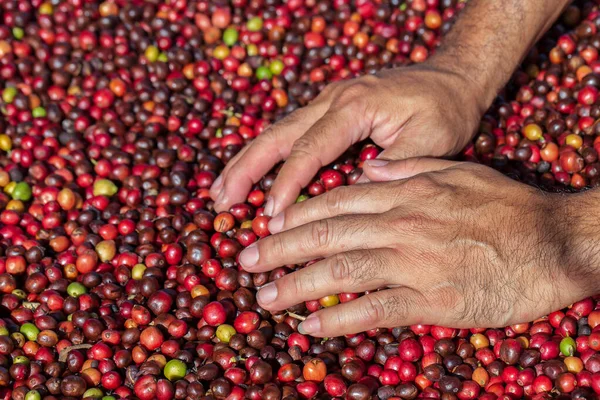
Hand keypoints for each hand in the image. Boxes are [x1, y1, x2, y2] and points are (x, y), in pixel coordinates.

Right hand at [210, 60, 484, 215]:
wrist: (453, 77)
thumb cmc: (444, 109)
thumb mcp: (428, 141)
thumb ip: (388, 169)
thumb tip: (347, 199)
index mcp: (354, 106)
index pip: (309, 149)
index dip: (286, 183)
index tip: (270, 216)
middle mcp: (332, 101)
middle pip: (277, 136)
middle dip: (245, 169)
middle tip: (219, 200)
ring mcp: (327, 103)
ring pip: (276, 133)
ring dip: (245, 162)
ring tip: (219, 191)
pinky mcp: (329, 111)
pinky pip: (289, 134)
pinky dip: (265, 156)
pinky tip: (250, 174)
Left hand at [237, 159, 590, 336]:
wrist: (555, 242)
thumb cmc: (507, 207)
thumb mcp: (459, 172)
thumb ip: (410, 169)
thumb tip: (368, 169)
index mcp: (405, 193)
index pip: (334, 201)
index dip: (295, 214)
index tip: (268, 226)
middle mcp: (401, 224)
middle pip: (325, 234)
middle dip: (278, 249)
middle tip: (244, 261)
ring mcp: (414, 262)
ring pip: (339, 270)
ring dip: (295, 285)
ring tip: (264, 297)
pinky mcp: (432, 301)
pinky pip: (373, 309)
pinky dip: (337, 318)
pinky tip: (310, 326)